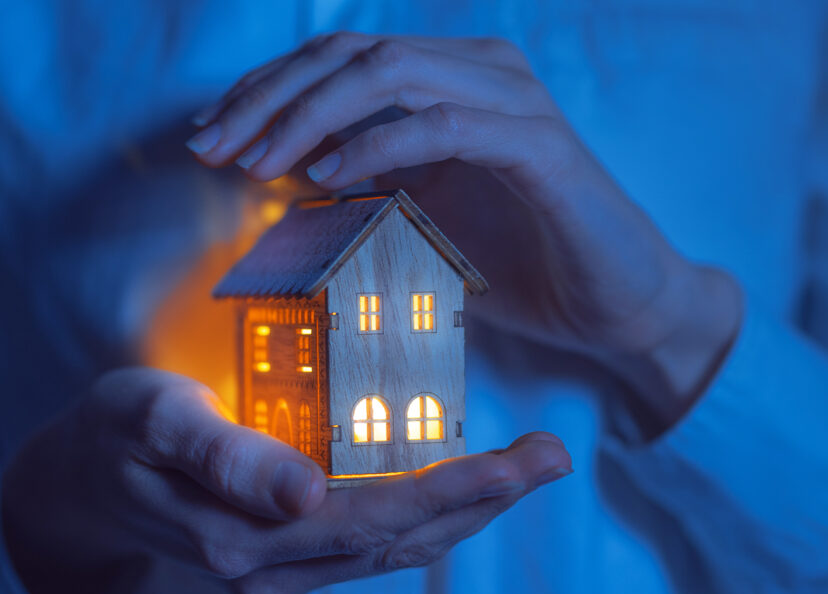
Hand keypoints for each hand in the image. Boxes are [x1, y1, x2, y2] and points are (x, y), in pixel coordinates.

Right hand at [1, 368, 570, 593]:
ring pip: (394, 550)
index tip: (524, 461)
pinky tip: (461, 490)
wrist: (83, 479)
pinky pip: (370, 546)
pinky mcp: (282, 563)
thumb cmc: (117, 430)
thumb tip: (306, 495)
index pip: (375, 518)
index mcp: (243, 534)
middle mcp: (269, 568)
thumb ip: (225, 456)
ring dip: (467, 511)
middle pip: (400, 540)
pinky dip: (425, 519)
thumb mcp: (155, 418)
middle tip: (552, 456)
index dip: (457, 490)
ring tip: (528, 469)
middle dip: (485, 499)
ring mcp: (277, 574)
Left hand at [187, 33, 742, 427]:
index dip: (266, 92)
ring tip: (256, 164)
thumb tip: (286, 185)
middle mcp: (478, 72)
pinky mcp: (539, 146)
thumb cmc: (520, 264)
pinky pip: (443, 127)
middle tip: (212, 148)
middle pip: (350, 55)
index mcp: (447, 83)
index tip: (211, 138)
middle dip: (268, 99)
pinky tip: (327, 178)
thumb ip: (367, 192)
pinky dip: (378, 148)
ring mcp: (512, 102)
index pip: (338, 62)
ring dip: (309, 116)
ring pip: (389, 75)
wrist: (617, 305)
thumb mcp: (423, 221)